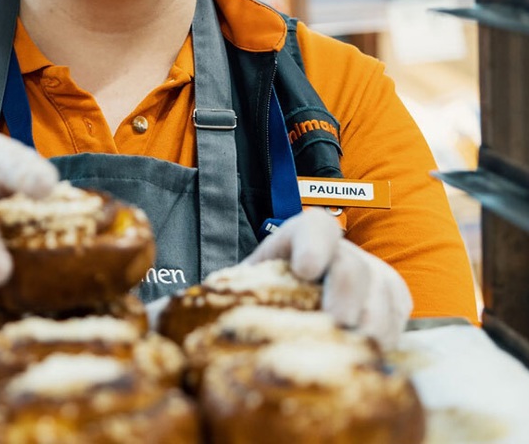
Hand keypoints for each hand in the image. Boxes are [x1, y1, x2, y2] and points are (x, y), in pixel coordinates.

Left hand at [244, 208, 411, 349]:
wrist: (296, 300)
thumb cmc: (266, 295)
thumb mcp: (246, 288)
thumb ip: (230, 293)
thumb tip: (186, 310)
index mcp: (302, 237)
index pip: (317, 227)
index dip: (314, 245)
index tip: (305, 269)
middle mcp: (343, 250)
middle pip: (353, 267)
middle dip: (344, 298)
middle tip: (333, 327)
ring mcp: (373, 273)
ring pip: (382, 297)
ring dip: (368, 329)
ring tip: (349, 354)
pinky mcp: (394, 300)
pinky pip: (399, 320)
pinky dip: (385, 342)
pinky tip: (366, 358)